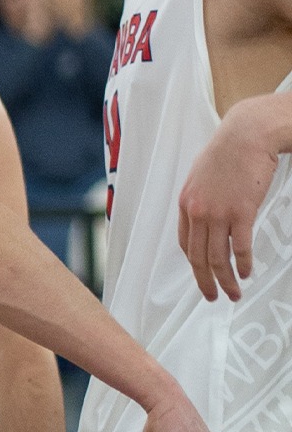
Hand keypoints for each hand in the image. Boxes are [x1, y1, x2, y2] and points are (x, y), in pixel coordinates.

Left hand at [177, 97, 279, 299]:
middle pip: (197, 256)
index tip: (201, 275)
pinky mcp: (241, 211)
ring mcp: (218, 213)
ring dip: (225, 279)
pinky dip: (242, 263)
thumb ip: (201, 197)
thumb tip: (207, 215)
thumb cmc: (228, 152)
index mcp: (186, 203)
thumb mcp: (202, 176)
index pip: (184, 243)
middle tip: (213, 297)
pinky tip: (246, 273)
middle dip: (205, 281)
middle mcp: (197, 211)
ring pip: (217, 256)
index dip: (193, 263)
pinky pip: (239, 246)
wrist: (246, 135)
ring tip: (234, 293)